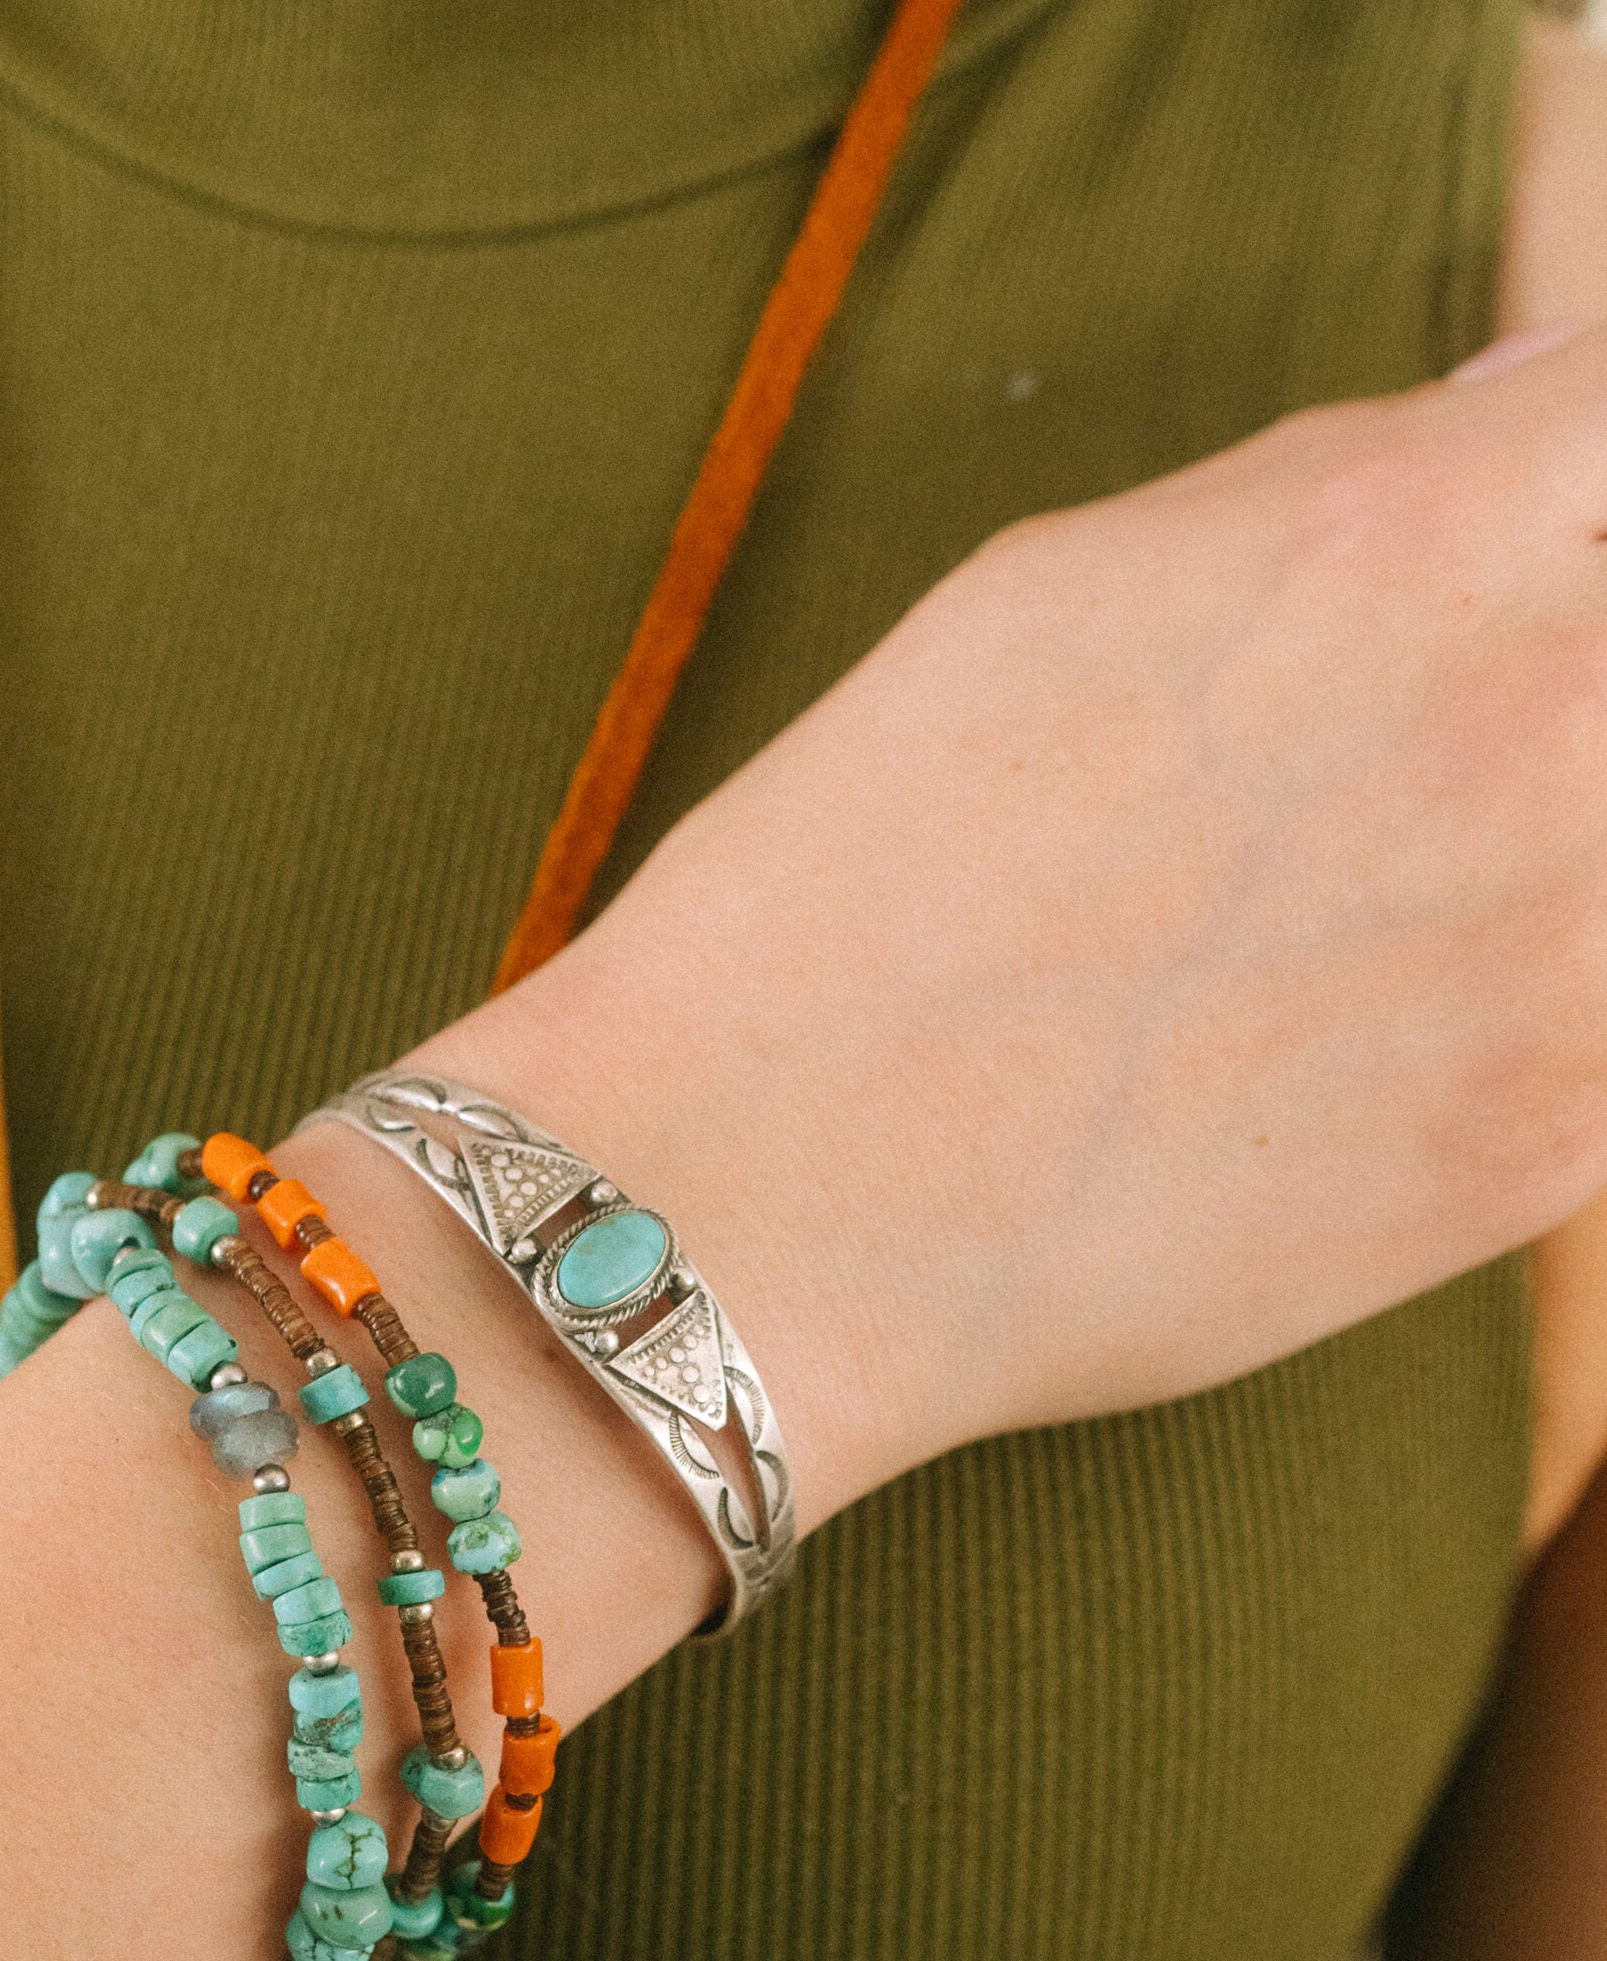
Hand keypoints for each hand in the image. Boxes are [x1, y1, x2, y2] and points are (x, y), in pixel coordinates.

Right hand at [450, 325, 1606, 1519]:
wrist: (768, 1205)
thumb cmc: (851, 884)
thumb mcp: (1053, 595)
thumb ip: (1321, 489)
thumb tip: (1516, 422)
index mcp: (1410, 537)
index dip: (1554, 493)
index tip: (1496, 548)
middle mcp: (1545, 726)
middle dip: (1529, 680)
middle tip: (1355, 776)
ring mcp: (1578, 955)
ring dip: (1524, 843)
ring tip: (1331, 911)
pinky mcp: (1556, 1147)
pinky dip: (1521, 998)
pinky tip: (1346, 1034)